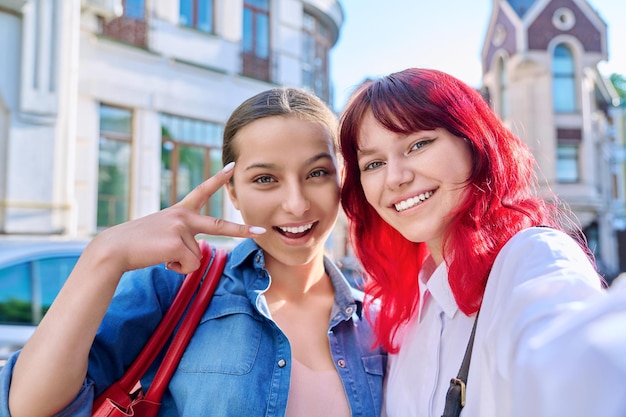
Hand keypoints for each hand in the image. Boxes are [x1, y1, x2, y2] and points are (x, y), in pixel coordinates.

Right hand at [91, 162, 264, 274]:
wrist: (114, 249)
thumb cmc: (137, 244)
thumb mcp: (162, 233)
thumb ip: (182, 237)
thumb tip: (194, 255)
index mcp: (179, 211)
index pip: (202, 191)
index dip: (218, 179)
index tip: (233, 166)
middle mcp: (183, 216)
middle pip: (220, 226)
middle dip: (242, 230)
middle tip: (261, 231)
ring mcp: (181, 228)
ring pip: (198, 257)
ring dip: (182, 263)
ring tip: (161, 255)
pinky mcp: (177, 243)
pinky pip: (190, 265)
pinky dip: (178, 269)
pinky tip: (161, 260)